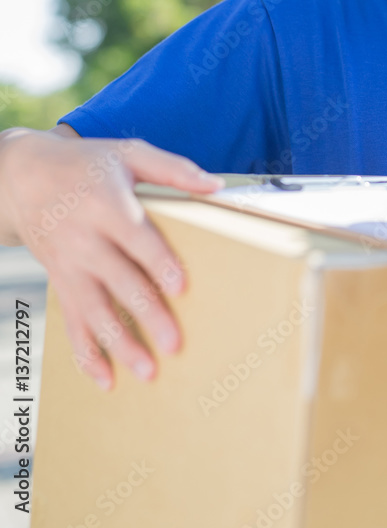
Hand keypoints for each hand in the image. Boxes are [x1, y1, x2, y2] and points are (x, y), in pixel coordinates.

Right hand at [0, 128, 220, 389]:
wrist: (23, 176)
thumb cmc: (87, 164)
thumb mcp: (129, 153)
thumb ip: (173, 169)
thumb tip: (216, 186)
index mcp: (106, 204)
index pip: (135, 238)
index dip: (158, 262)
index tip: (181, 286)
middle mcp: (85, 239)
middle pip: (119, 281)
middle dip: (147, 314)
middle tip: (174, 343)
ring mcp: (69, 265)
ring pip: (95, 311)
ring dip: (120, 343)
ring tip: (147, 371)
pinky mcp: (61, 282)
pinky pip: (71, 323)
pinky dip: (85, 354)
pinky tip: (106, 380)